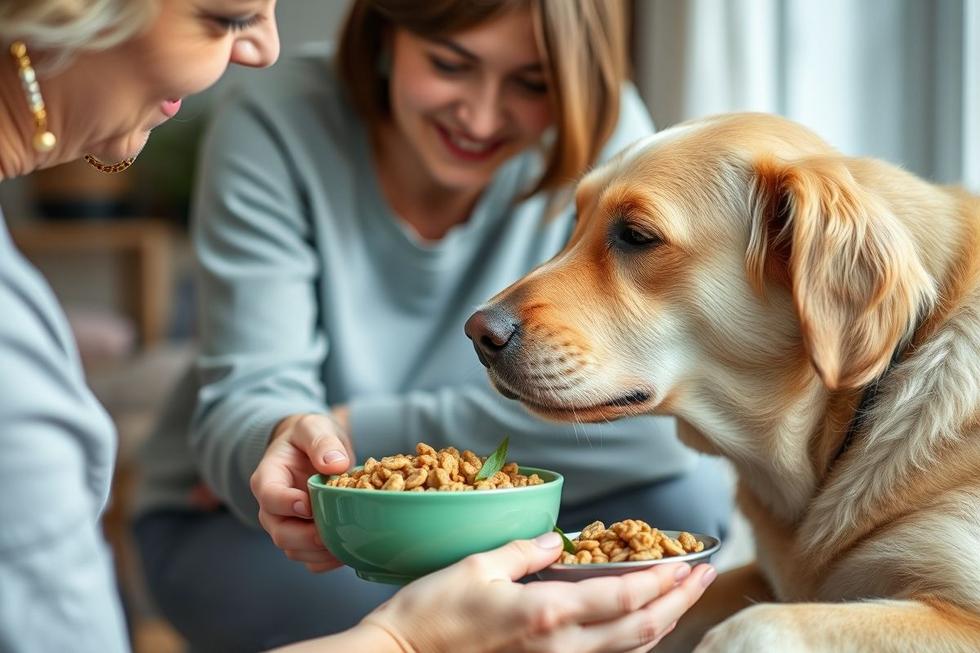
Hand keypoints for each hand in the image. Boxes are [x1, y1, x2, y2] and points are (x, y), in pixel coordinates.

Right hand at [250, 408, 352, 571]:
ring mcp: (287, 525)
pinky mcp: (303, 538)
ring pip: (295, 550)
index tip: (309, 504)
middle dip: (306, 537)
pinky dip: (327, 560)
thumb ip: (321, 442)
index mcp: (268, 478)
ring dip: (320, 552)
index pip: (269, 496)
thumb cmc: (310, 437)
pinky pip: (310, 559)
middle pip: (280, 532)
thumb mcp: (313, 427)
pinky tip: (348, 550)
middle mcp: (272, 507)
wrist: (314, 449)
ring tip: (347, 542)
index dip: (287, 504)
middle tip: (333, 531)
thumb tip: (335, 464)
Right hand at [362, 532, 717, 652]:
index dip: (665, 581)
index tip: (690, 563)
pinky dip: (630, 640)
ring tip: (680, 596)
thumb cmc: (431, 615)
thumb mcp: (477, 567)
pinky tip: (636, 623)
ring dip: (662, 622)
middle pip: (641, 629)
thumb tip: (556, 541)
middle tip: (703, 576)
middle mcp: (560, 647)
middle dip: (678, 602)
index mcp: (547, 614)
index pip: (624, 596)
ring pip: (627, 650)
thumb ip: (524, 552)